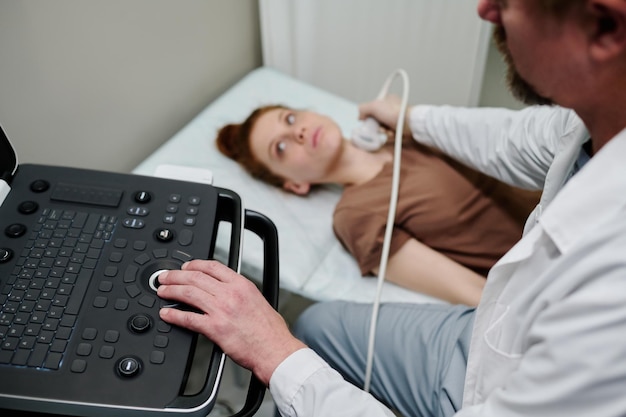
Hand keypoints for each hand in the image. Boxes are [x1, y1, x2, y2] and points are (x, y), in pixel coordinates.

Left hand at [157, 260, 305, 384]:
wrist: (275, 349)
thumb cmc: (270, 330)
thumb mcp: (258, 300)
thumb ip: (240, 293)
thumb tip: (225, 290)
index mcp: (241, 285)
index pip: (213, 267)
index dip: (194, 265)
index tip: (186, 267)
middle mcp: (230, 294)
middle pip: (196, 277)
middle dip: (176, 276)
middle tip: (166, 277)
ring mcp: (221, 310)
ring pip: (189, 293)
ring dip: (171, 290)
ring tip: (162, 291)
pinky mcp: (214, 328)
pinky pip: (188, 318)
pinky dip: (174, 315)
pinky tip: (166, 313)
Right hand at [358, 95, 410, 134]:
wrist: (410, 124)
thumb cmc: (394, 112)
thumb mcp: (374, 106)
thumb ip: (363, 108)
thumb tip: (360, 117)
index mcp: (386, 99)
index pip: (371, 108)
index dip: (368, 115)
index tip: (367, 119)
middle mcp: (390, 109)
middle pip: (375, 120)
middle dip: (376, 126)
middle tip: (379, 127)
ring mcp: (395, 119)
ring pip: (381, 128)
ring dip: (382, 131)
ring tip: (387, 130)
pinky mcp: (398, 128)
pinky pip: (388, 134)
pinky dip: (389, 135)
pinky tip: (392, 133)